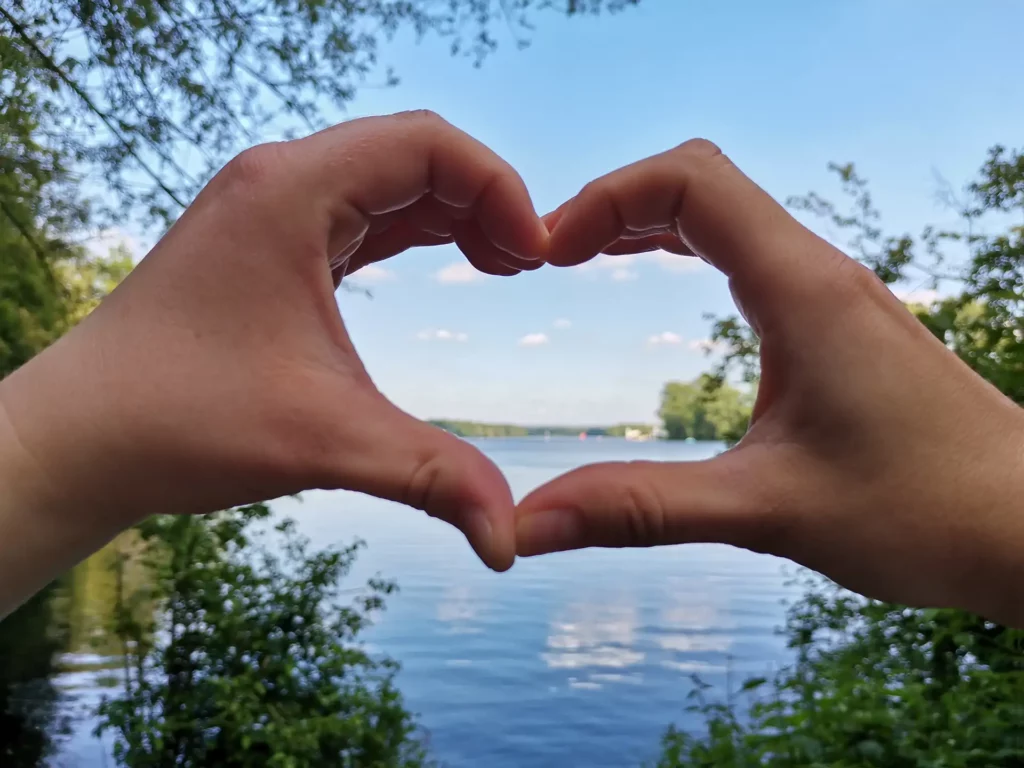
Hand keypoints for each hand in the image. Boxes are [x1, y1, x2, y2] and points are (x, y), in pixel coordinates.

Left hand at [0, 111, 547, 614]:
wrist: (81, 436)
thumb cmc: (180, 420)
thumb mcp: (325, 441)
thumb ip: (431, 478)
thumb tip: (509, 540)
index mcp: (292, 193)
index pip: (427, 144)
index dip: (498, 188)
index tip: (535, 256)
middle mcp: (278, 182)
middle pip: (412, 152)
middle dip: (483, 199)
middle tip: (527, 265)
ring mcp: (267, 208)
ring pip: (386, 179)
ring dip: (452, 212)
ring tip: (504, 265)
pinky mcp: (264, 241)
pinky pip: (358, 212)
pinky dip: (412, 230)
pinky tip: (450, 262)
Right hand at [515, 139, 1023, 625]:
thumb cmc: (924, 512)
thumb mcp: (768, 512)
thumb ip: (642, 508)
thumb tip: (530, 524)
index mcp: (803, 291)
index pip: (690, 181)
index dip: (606, 196)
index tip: (550, 254)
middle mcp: (820, 274)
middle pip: (702, 180)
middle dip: (617, 201)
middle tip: (552, 256)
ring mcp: (833, 295)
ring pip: (729, 213)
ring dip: (651, 220)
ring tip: (584, 257)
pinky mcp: (839, 324)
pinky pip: (751, 251)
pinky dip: (689, 249)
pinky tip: (662, 286)